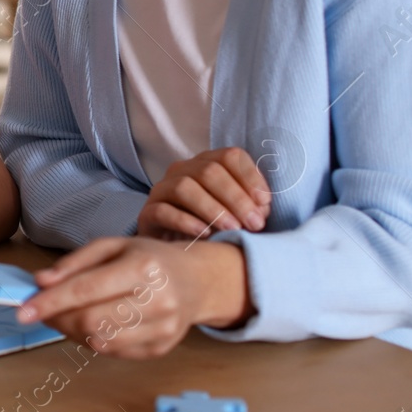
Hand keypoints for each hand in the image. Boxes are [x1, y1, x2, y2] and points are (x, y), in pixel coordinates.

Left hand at [17, 237, 251, 358]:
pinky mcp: (161, 349)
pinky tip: (90, 323)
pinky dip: (91, 339)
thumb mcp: (112, 245)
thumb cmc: (148, 258)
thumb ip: (74, 263)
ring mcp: (163, 330)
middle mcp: (158, 301)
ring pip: (100, 341)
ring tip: (65, 314)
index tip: (23, 311)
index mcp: (144, 268)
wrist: (196, 281)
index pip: (86, 290)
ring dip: (70, 331)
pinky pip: (113, 352)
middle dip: (56, 319)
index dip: (50, 302)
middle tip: (40, 311)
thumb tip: (41, 281)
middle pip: (91, 321)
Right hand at [138, 148, 270, 240]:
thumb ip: (252, 206)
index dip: (250, 176)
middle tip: (255, 224)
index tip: (265, 203)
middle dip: (236, 198)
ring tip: (233, 229)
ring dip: (214, 208)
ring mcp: (161, 190)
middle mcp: (182, 171)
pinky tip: (205, 234)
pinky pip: (163, 211)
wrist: (178, 255)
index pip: (229, 156)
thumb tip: (263, 207)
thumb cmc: (216, 230)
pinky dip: (186, 221)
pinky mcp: (146, 214)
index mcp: (206, 164)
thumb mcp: (238, 214)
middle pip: (209, 171)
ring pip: (185, 187)